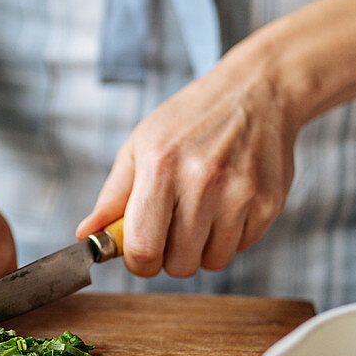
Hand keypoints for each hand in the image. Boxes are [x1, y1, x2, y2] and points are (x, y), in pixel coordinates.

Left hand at [76, 48, 299, 277]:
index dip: (138, 262)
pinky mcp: (269, 204)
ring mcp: (240, 195)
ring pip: (212, 262)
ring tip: (201, 212)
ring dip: (202, 248)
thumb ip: (113, 195)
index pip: (143, 247)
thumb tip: (86, 234)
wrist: (255, 91)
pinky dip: (230, 237)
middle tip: (172, 227)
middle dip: (170, 255)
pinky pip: (241, 248)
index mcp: (162, 167)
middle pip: (179, 264)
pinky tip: (227, 204)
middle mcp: (202, 183)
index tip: (141, 253)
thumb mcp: (140, 145)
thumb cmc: (190, 119)